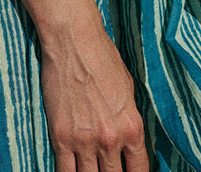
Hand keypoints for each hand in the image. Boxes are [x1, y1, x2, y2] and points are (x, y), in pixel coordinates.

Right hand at [41, 12, 148, 171]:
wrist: (74, 41)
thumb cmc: (103, 58)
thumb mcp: (128, 88)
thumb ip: (127, 118)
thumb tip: (127, 139)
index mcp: (131, 126)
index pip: (139, 169)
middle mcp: (110, 139)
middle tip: (109, 170)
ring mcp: (84, 141)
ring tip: (92, 170)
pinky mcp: (61, 138)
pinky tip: (74, 170)